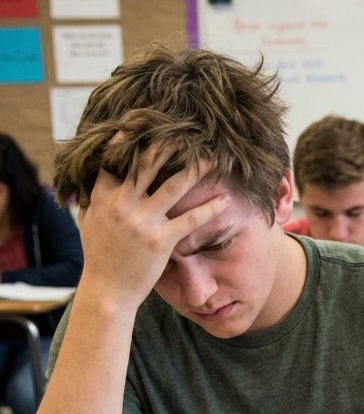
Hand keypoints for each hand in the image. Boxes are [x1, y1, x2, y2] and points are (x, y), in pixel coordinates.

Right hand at [77, 145, 229, 309]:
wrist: (107, 290)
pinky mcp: (160, 241)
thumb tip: (91, 177)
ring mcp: (142, 221)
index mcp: (102, 195)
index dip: (131, 138)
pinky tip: (226, 199)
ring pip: (173, 187)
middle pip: (148, 164)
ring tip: (213, 158)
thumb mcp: (88, 221)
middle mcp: (121, 204)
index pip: (116, 158)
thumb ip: (91, 197)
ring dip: (195, 170)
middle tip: (189, 132)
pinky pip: (190, 220)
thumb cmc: (99, 256)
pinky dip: (209, 208)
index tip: (147, 122)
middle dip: (169, 145)